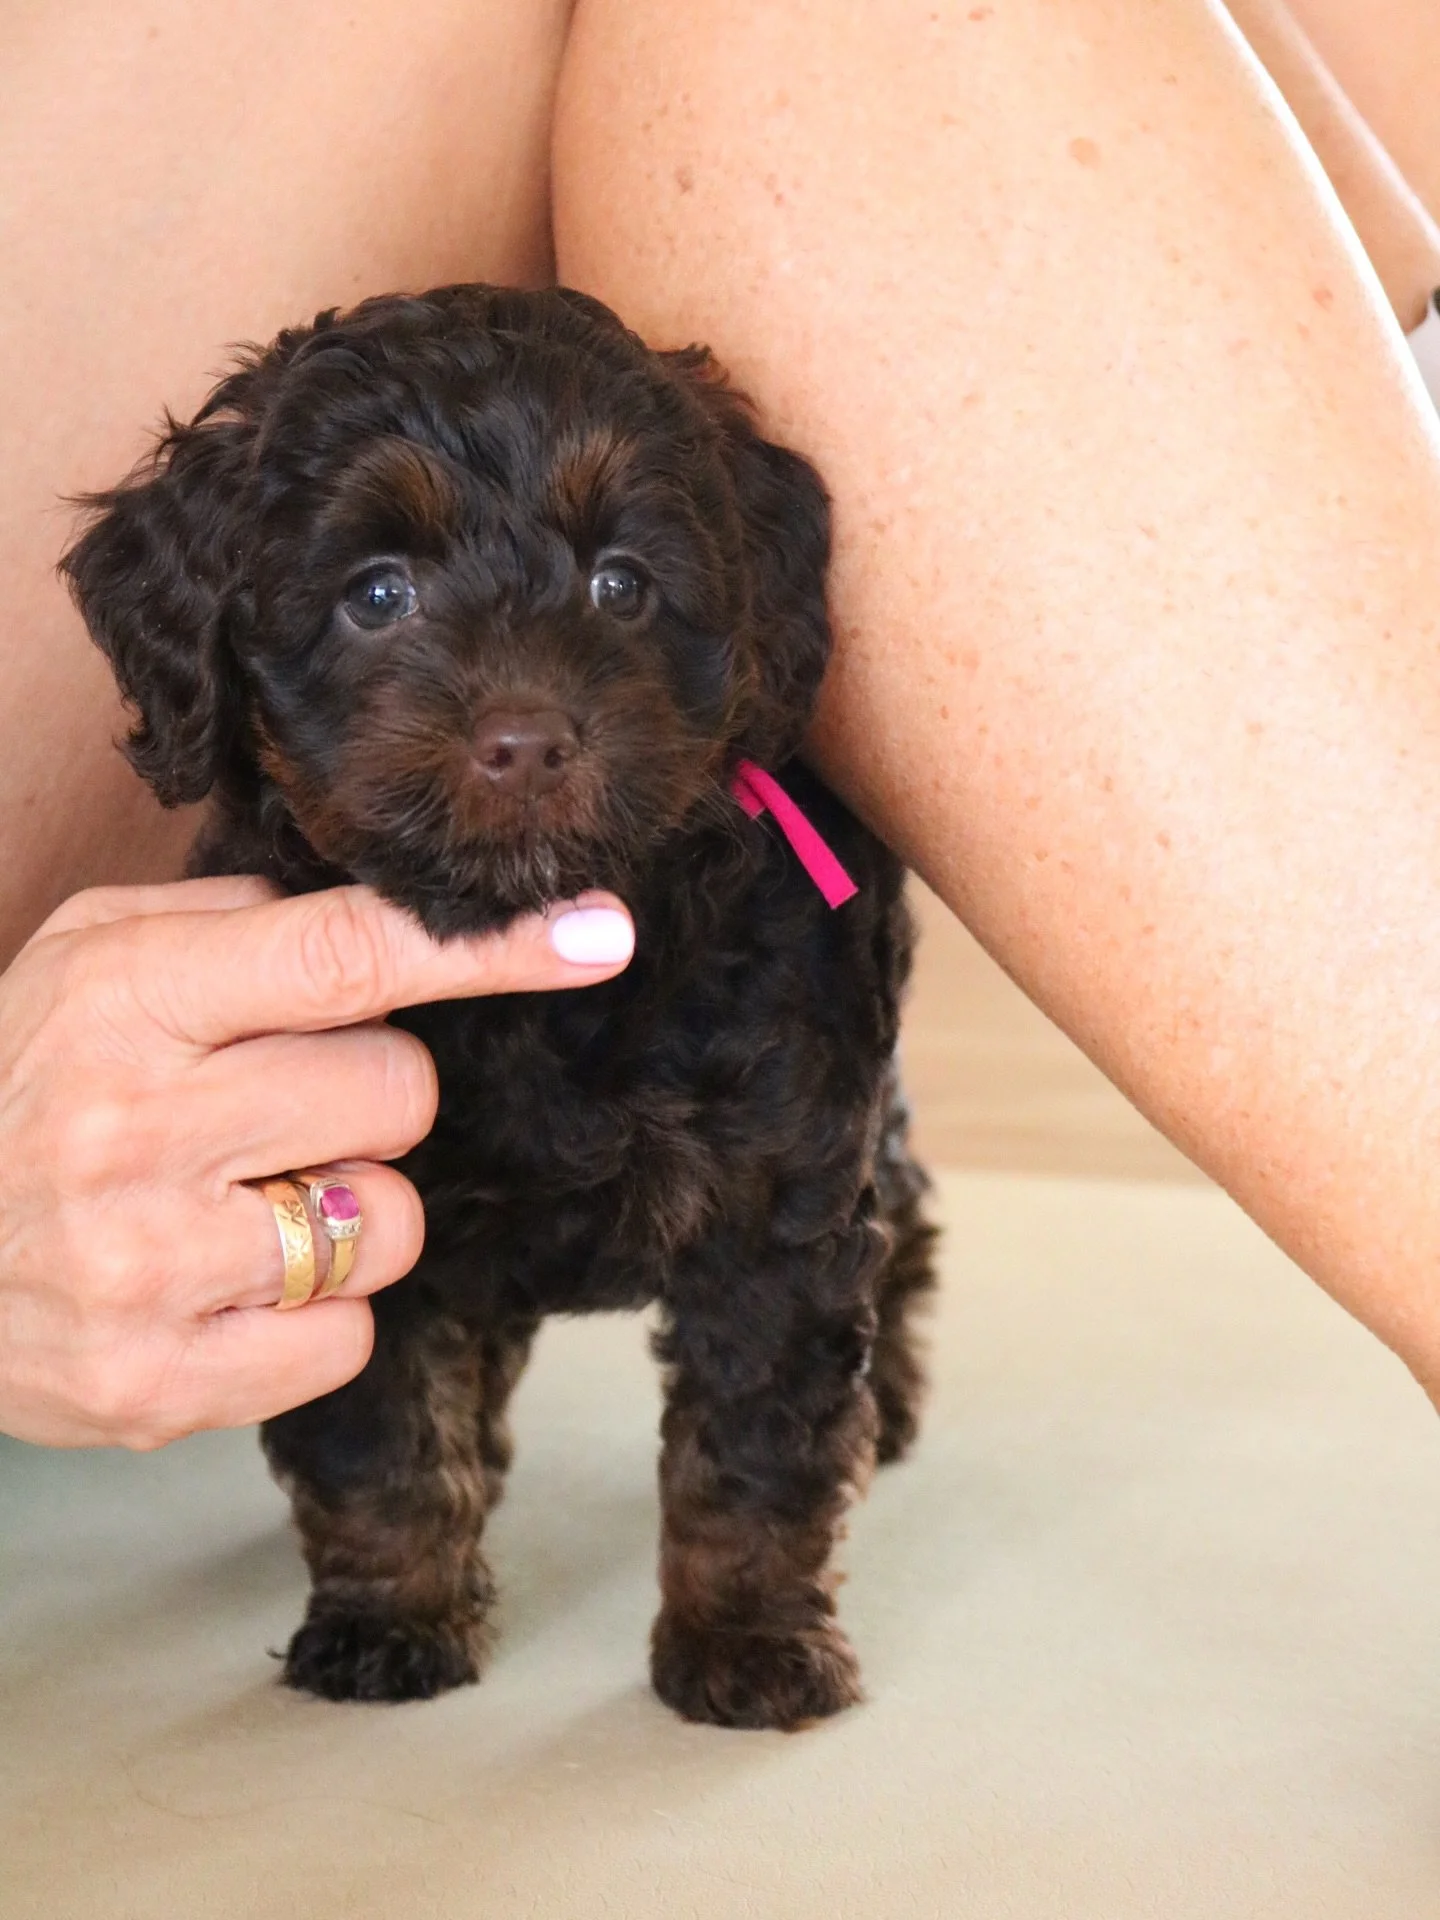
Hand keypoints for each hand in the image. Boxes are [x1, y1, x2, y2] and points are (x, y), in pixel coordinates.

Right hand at [0, 877, 633, 1448]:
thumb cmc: (11, 1085)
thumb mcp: (86, 961)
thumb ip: (232, 930)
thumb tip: (393, 925)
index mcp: (126, 1002)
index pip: (348, 956)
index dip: (486, 944)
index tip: (596, 932)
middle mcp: (139, 1131)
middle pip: (397, 1094)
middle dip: (363, 1099)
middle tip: (270, 1112)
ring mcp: (149, 1269)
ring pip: (387, 1221)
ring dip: (345, 1209)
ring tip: (237, 1204)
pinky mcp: (161, 1386)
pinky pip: (348, 1335)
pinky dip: (314, 1313)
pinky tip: (225, 1286)